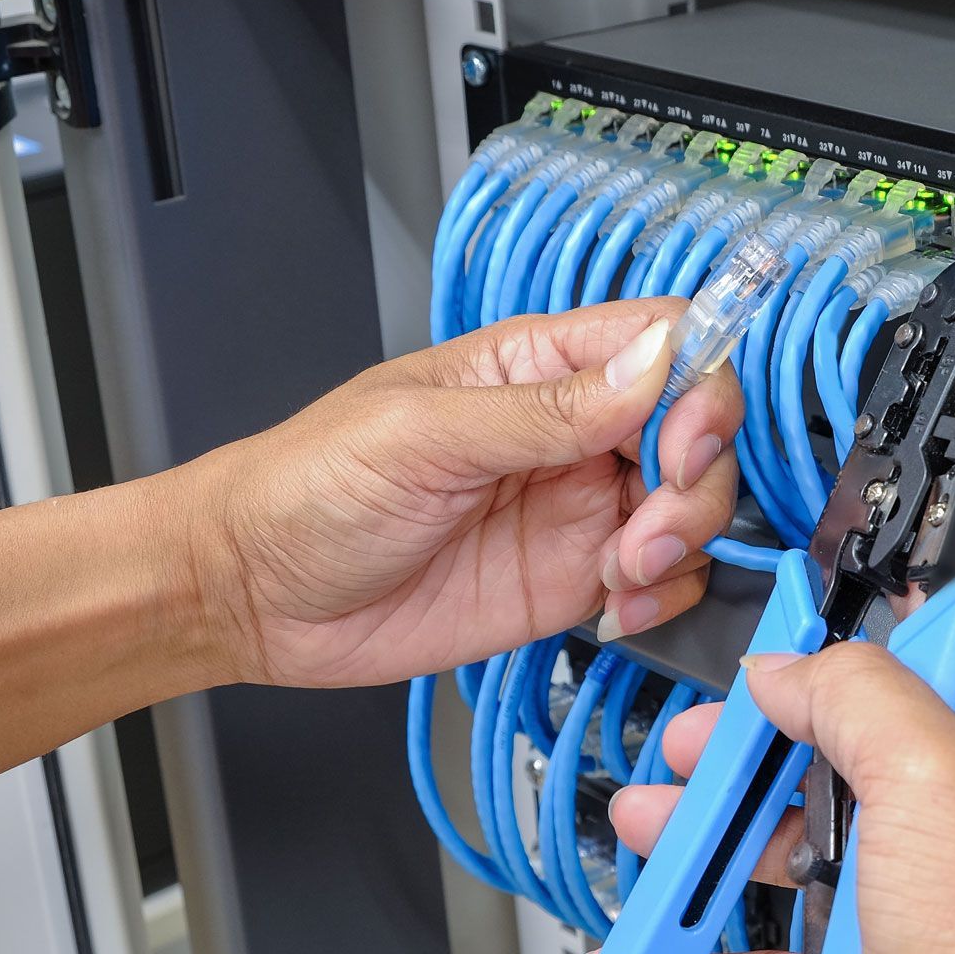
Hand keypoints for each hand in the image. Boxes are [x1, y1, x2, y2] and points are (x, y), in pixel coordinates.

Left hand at [180, 300, 740, 687]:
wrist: (256, 597)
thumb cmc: (307, 489)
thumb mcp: (421, 437)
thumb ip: (544, 410)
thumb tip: (652, 364)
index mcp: (537, 367)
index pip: (664, 343)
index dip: (698, 387)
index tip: (679, 443)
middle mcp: (574, 432)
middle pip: (698, 431)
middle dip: (696, 483)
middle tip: (646, 531)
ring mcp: (581, 507)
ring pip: (693, 508)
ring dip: (684, 545)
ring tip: (624, 575)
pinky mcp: (577, 579)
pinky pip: (665, 580)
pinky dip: (666, 598)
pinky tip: (617, 610)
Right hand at [581, 646, 954, 953]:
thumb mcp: (935, 780)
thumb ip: (862, 699)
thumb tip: (798, 667)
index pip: (948, 673)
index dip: (870, 649)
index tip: (798, 638)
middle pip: (854, 768)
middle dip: (760, 754)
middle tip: (698, 744)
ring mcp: (929, 928)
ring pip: (807, 864)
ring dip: (722, 845)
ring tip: (657, 828)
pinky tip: (672, 943)